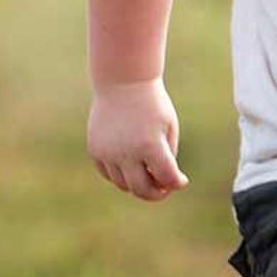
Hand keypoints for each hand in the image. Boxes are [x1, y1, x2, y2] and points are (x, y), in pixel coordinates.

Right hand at [88, 79, 185, 200]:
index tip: (181, 180)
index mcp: (150, 145)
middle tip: (164, 188)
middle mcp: (126, 152)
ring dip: (137, 183)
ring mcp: (107, 152)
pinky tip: (131, 163)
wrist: (122, 82)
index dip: (177, 183)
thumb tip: (162, 183)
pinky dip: (121, 174)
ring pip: (123, 185)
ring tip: (147, 172)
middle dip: (156, 193)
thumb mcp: (168, 129)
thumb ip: (167, 158)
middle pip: (142, 190)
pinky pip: (108, 174)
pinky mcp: (95, 150)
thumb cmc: (152, 105)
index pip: (166, 179)